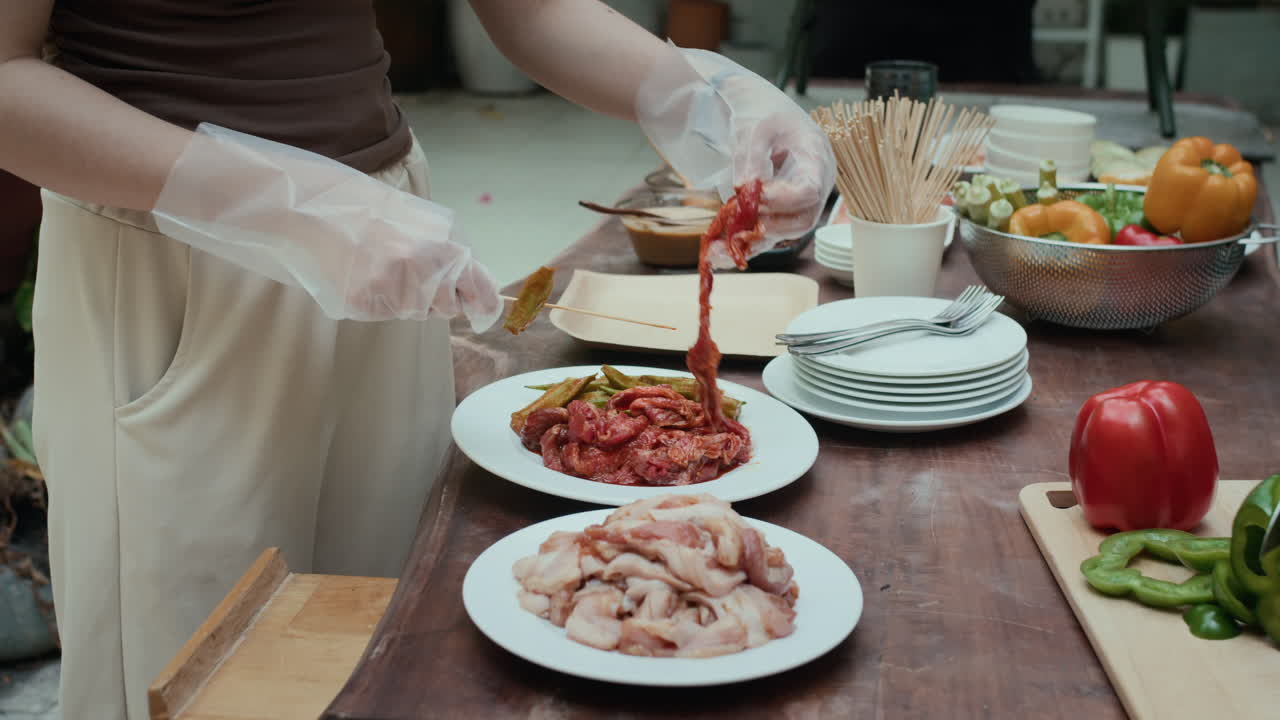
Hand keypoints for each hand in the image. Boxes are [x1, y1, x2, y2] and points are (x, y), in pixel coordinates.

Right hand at [152, 124, 501, 330]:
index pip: (477, 288)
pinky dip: (379, 300)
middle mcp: (419, 269)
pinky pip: (385, 314)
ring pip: (414, 313)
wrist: (313, 208)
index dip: (484, 304)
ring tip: (381, 266)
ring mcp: (390, 289)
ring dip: (405, 298)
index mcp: (438, 244)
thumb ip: (449, 252)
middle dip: (436, 298)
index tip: (485, 312)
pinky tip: (363, 274)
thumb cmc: (370, 211)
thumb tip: (477, 290)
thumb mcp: (419, 220)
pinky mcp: (364, 304)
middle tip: (410, 270)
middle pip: (446, 308)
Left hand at [636, 45, 834, 264]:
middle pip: (803, 220)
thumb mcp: (757, 128)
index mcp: (816, 158)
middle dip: (771, 227)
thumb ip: (752, 157)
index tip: (757, 194)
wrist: (763, 115)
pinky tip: (718, 256)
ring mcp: (798, 202)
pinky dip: (744, 246)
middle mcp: (814, 185)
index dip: (784, 199)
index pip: (810, 190)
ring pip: (783, 234)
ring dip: (752, 244)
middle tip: (740, 224)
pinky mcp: (780, 212)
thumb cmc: (765, 115)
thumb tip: (745, 188)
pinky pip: (767, 235)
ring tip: (718, 251)